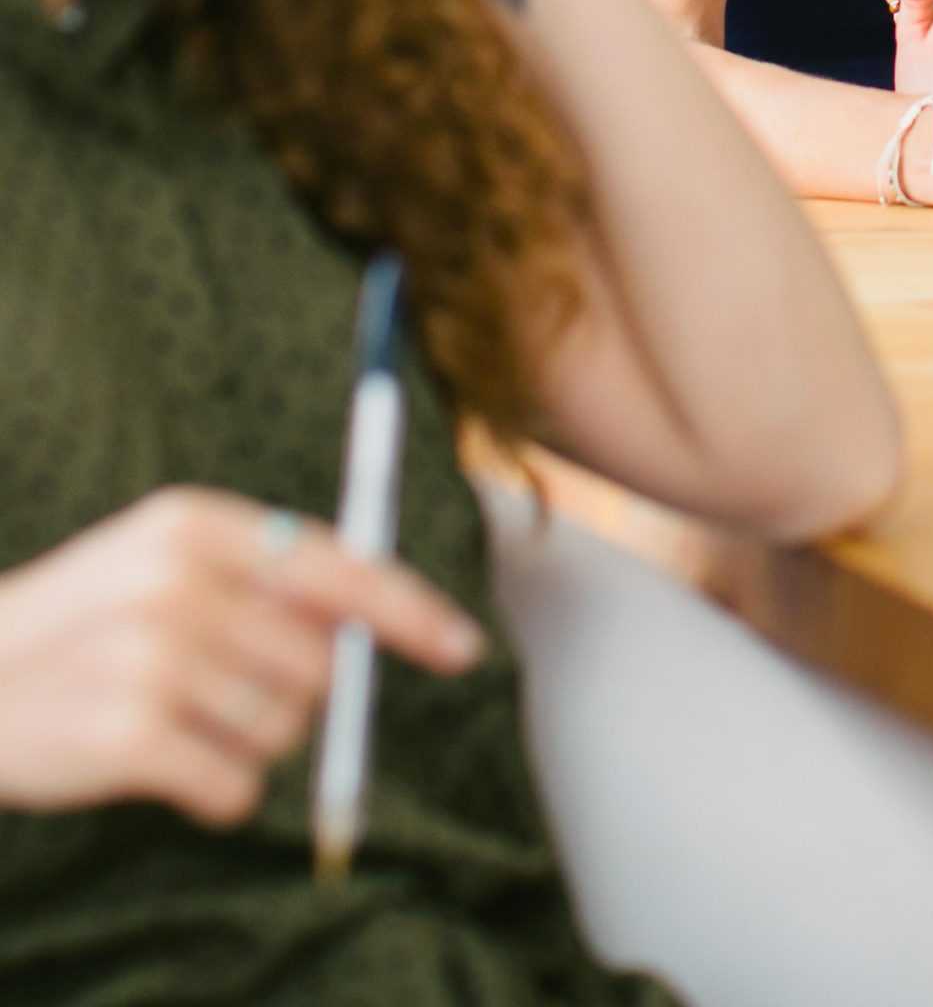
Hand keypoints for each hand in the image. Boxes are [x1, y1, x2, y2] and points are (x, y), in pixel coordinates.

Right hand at [0, 488, 483, 826]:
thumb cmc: (86, 627)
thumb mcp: (163, 566)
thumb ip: (265, 582)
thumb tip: (374, 624)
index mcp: (197, 525)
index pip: (337, 566)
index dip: (409, 612)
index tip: (462, 647)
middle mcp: (180, 580)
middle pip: (317, 665)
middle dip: (289, 695)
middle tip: (214, 691)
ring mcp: (152, 655)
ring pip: (281, 730)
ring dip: (243, 743)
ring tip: (174, 720)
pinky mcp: (128, 734)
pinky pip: (235, 786)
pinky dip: (214, 792)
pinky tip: (161, 766)